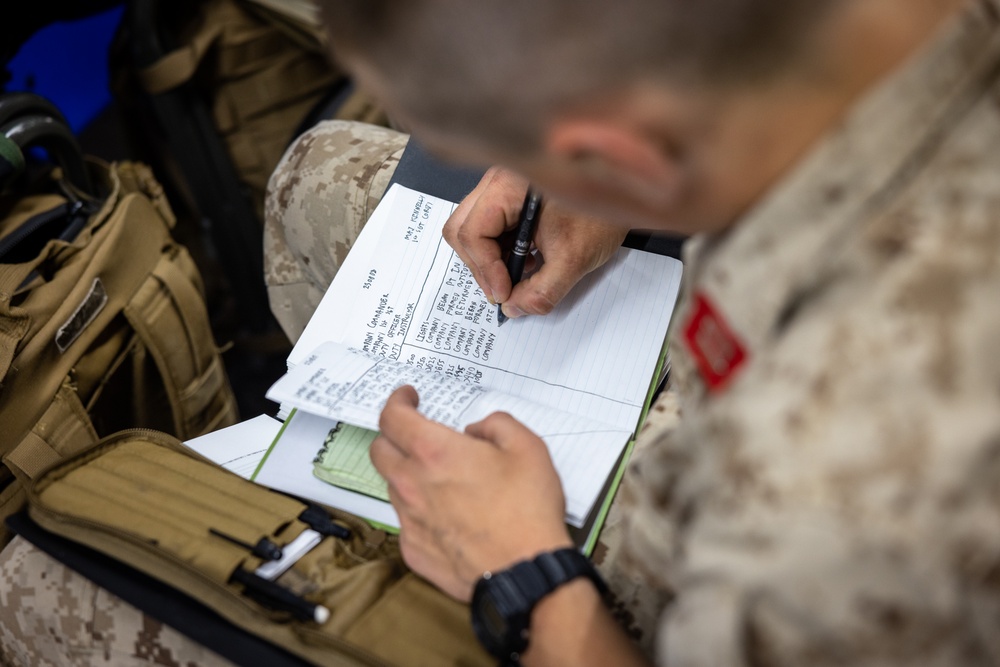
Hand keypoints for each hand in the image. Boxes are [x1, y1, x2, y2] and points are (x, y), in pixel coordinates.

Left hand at [370, 386, 572, 600]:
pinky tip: (448, 515)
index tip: (406, 398)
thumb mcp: (527, 448)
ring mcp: (410, 520)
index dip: (397, 402)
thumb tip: (477, 431)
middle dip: (393, 436)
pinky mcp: (414, 550)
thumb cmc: (527, 512)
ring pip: (393, 487)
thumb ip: (497, 425)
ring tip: (440, 479)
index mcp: (434, 452)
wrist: (525, 572)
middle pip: (379, 451)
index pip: (392, 417)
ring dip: (407, 475)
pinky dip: (421, 512)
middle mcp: (412, 485)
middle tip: (415, 434)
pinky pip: (407, 522)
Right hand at [443, 167, 627, 318]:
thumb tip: (515, 308)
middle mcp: (499, 180)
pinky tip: (526, 260)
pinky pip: (490, 225)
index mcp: (508, 186)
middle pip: (462, 229)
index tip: (504, 293)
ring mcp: (503, 186)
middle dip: (481, 265)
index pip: (471, 232)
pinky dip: (501, 249)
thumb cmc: (603, 211)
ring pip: (472, 228)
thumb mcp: (574, 259)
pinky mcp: (511, 195)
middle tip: (504, 290)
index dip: (485, 269)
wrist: (628, 187)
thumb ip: (542, 290)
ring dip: (490, 259)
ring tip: (519, 274)